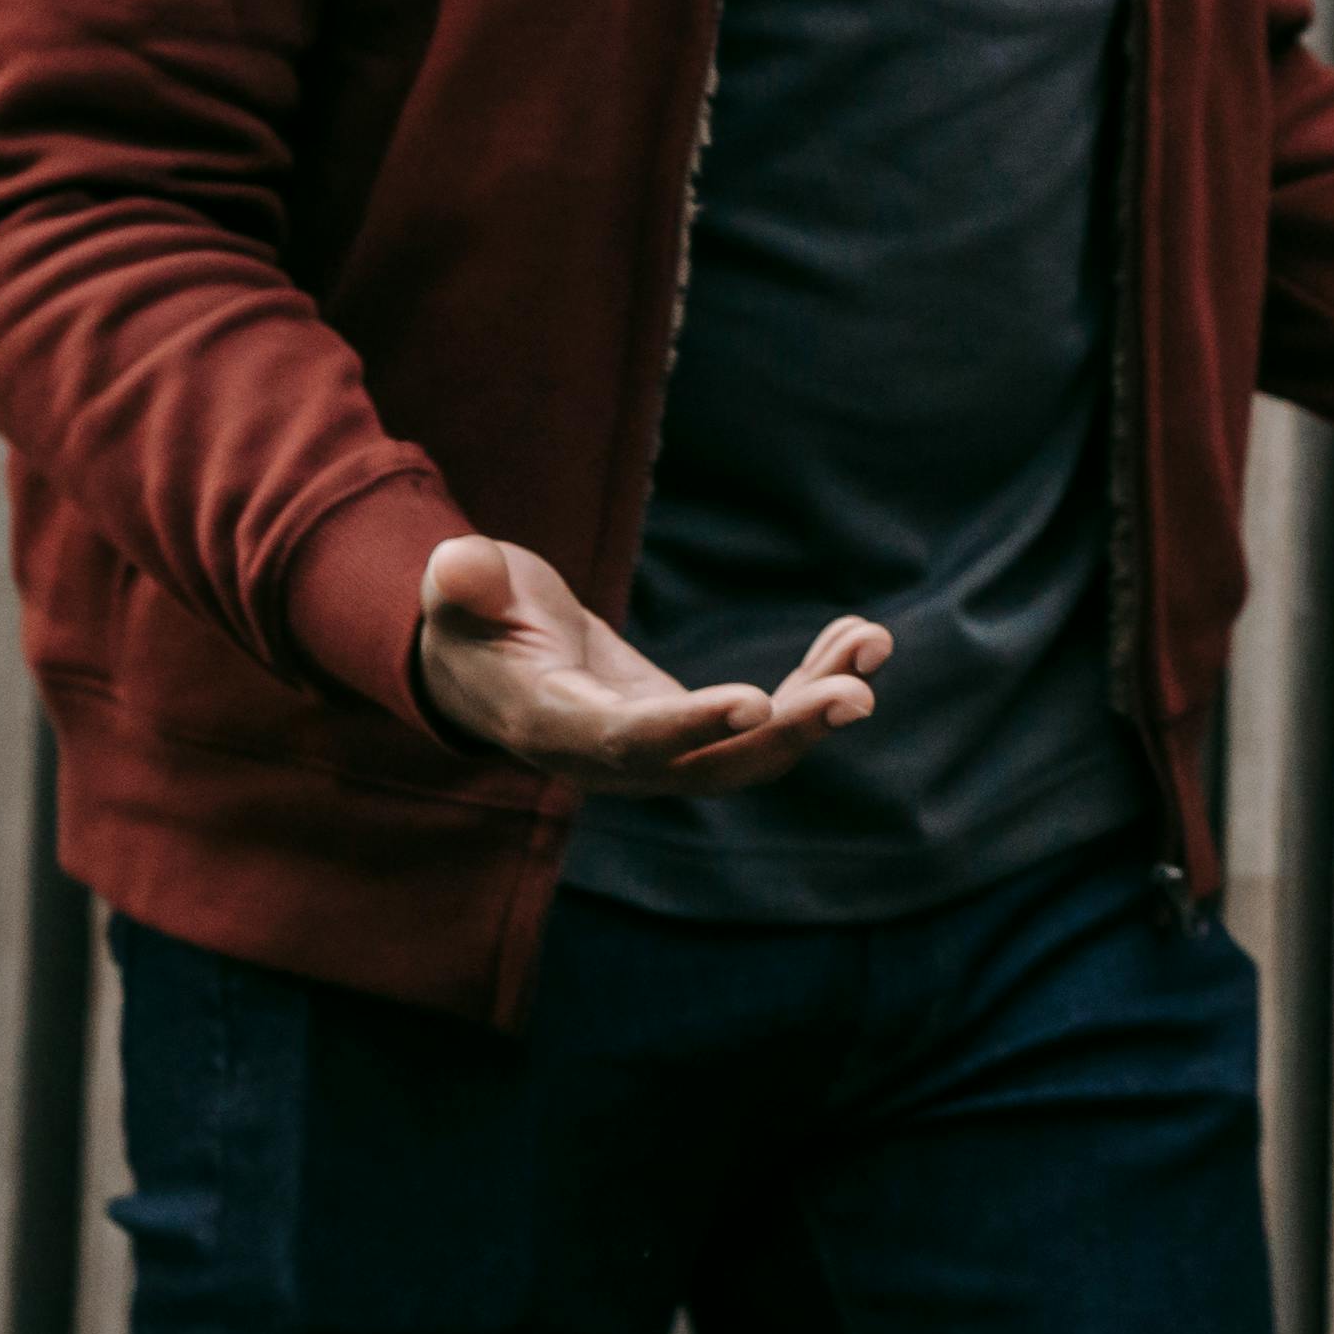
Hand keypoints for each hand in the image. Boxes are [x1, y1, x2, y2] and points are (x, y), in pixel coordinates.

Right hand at [411, 533, 890, 794]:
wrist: (489, 665)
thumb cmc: (475, 619)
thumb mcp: (463, 594)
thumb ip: (466, 585)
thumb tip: (459, 565)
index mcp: (554, 725)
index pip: (627, 739)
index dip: (689, 728)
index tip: (756, 703)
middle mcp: (615, 759)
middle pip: (711, 768)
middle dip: (789, 735)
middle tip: (860, 696)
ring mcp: (661, 755)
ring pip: (753, 752)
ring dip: (818, 706)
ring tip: (873, 643)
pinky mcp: (694, 734)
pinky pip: (766, 724)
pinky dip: (815, 684)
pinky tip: (860, 638)